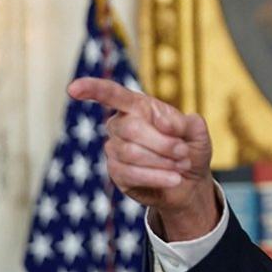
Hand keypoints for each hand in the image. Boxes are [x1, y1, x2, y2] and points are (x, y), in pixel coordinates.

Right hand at [67, 77, 218, 239]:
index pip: (112, 94)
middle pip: (131, 128)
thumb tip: (163, 122)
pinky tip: (174, 179)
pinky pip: (130, 173)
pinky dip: (157, 176)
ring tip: (181, 165)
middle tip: (184, 152)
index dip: (92, 89)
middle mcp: (121, 124)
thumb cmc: (191, 149)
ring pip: (131, 152)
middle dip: (163, 143)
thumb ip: (187, 123)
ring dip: (163, 161)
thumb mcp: (197, 133)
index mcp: (138, 106)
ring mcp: (115, 149)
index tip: (73, 89)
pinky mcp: (116, 172)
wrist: (189, 182)